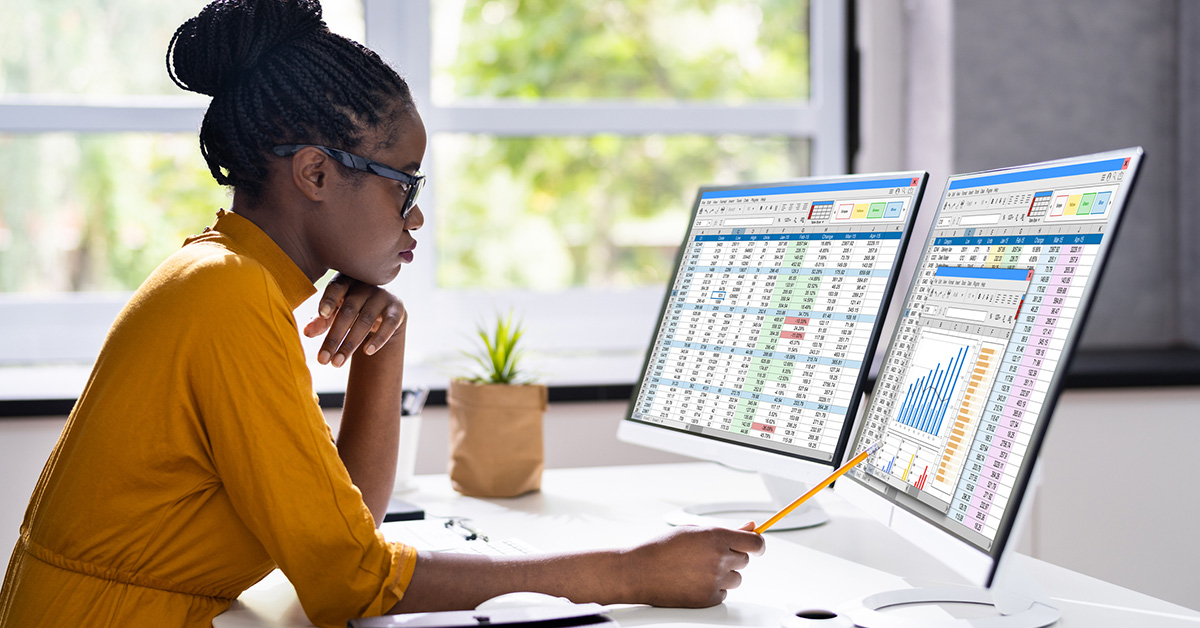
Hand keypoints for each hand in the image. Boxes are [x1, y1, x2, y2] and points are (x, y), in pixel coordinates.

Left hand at [303, 273, 406, 366]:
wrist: (383, 309)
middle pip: (348, 311)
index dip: (329, 300)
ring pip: (365, 320)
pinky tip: (367, 352)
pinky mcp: (396, 309)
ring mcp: (382, 296)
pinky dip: (378, 339)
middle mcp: (364, 286)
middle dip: (334, 337)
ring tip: (337, 363)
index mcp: (345, 282)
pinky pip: (388, 324)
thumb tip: (306, 332)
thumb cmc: (351, 309)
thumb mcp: (334, 312)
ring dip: (350, 344)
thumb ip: (321, 321)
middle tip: (322, 359)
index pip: (336, 288)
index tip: (322, 314)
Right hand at [624, 522, 763, 607]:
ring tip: (698, 569)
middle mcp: (719, 558)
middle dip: (732, 557)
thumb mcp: (694, 531)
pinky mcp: (709, 598)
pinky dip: (713, 589)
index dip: (758, 544)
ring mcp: (715, 580)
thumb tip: (750, 526)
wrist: (639, 571)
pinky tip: (693, 581)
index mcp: (716, 536)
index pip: (755, 543)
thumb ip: (726, 530)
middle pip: (744, 560)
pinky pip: (724, 593)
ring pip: (736, 578)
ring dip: (724, 574)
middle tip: (708, 556)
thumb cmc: (662, 548)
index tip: (756, 546)